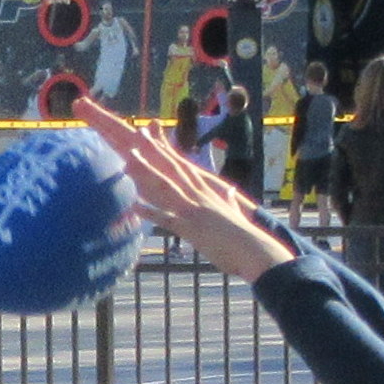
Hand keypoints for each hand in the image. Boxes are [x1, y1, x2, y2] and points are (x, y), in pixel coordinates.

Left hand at [79, 105, 290, 286]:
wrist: (255, 250)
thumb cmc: (245, 238)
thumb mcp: (234, 215)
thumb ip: (229, 203)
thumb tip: (231, 193)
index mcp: (207, 193)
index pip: (184, 167)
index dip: (169, 151)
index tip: (157, 136)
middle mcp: (198, 196)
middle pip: (172, 170)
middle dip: (154, 152)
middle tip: (138, 133)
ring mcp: (193, 210)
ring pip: (166, 187)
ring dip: (146, 173)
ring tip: (128, 160)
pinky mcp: (191, 228)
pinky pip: (166, 218)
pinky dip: (150, 212)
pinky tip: (134, 206)